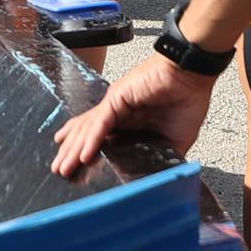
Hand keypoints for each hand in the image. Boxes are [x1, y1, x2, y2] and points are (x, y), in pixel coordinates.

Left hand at [51, 53, 217, 176]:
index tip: (75, 167)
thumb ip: (163, 155)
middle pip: (87, 134)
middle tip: (58, 170)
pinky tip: (83, 155)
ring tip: (63, 167)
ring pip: (89, 129)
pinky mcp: (117, 99)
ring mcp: (114, 104)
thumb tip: (158, 175)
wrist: (192, 75)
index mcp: (128, 121)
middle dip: (71, 153)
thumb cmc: (187, 101)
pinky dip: (92, 139)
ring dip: (75, 150)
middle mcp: (115, 111)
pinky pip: (101, 122)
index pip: (100, 138)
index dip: (85, 151)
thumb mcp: (175, 138)